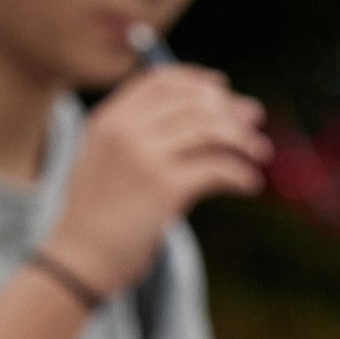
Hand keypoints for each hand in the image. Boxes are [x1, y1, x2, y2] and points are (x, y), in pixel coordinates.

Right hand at [43, 64, 270, 297]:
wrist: (79, 258)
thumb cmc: (96, 219)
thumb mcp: (105, 162)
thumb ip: (136, 138)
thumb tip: (197, 126)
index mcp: (109, 119)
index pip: (160, 81)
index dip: (197, 80)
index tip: (222, 87)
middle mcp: (125, 130)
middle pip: (192, 102)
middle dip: (229, 108)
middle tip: (254, 119)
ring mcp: (144, 155)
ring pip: (209, 129)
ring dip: (242, 138)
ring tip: (260, 152)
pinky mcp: (165, 187)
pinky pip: (216, 167)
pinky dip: (239, 173)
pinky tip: (249, 184)